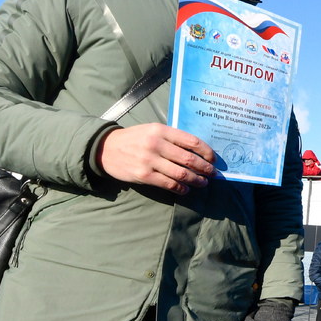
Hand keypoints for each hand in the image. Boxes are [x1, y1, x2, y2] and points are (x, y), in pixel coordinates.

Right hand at [96, 123, 216, 194]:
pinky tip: (186, 189)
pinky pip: (169, 184)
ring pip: (181, 173)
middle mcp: (156, 144)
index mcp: (161, 130)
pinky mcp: (144, 175)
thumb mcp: (152, 130)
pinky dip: (181, 188)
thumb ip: (172, 138)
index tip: (214, 159)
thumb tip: (196, 150)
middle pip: (189, 159)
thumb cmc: (134, 139)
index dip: (206, 151)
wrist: (107, 149)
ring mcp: (150, 161)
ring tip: (203, 182)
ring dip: (196, 180)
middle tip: (213, 174)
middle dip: (205, 168)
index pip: (191, 141)